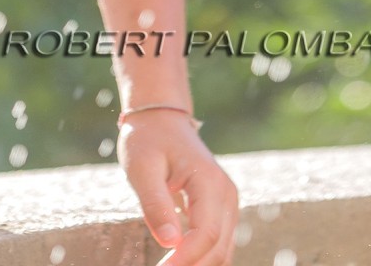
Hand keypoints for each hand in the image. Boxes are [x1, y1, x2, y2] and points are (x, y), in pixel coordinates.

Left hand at [118, 110, 237, 263]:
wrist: (161, 120)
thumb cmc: (148, 140)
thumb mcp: (143, 169)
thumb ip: (156, 205)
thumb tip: (169, 243)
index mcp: (209, 181)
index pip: (206, 234)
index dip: (184, 260)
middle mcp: (226, 194)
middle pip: (217, 249)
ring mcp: (227, 203)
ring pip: (221, 252)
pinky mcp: (221, 210)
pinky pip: (218, 245)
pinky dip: (201, 260)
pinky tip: (179, 263)